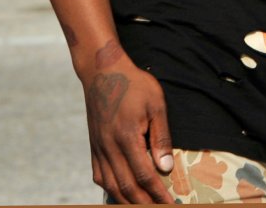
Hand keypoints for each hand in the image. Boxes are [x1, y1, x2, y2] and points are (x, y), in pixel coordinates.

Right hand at [83, 55, 174, 203]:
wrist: (102, 70)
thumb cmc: (133, 83)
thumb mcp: (155, 103)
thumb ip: (161, 137)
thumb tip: (165, 167)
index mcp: (127, 137)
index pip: (145, 176)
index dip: (158, 195)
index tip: (171, 205)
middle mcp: (109, 147)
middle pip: (127, 188)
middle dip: (145, 204)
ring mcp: (99, 148)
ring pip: (112, 186)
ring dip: (128, 201)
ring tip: (145, 206)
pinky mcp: (94, 146)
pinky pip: (100, 176)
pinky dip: (112, 190)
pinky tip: (122, 194)